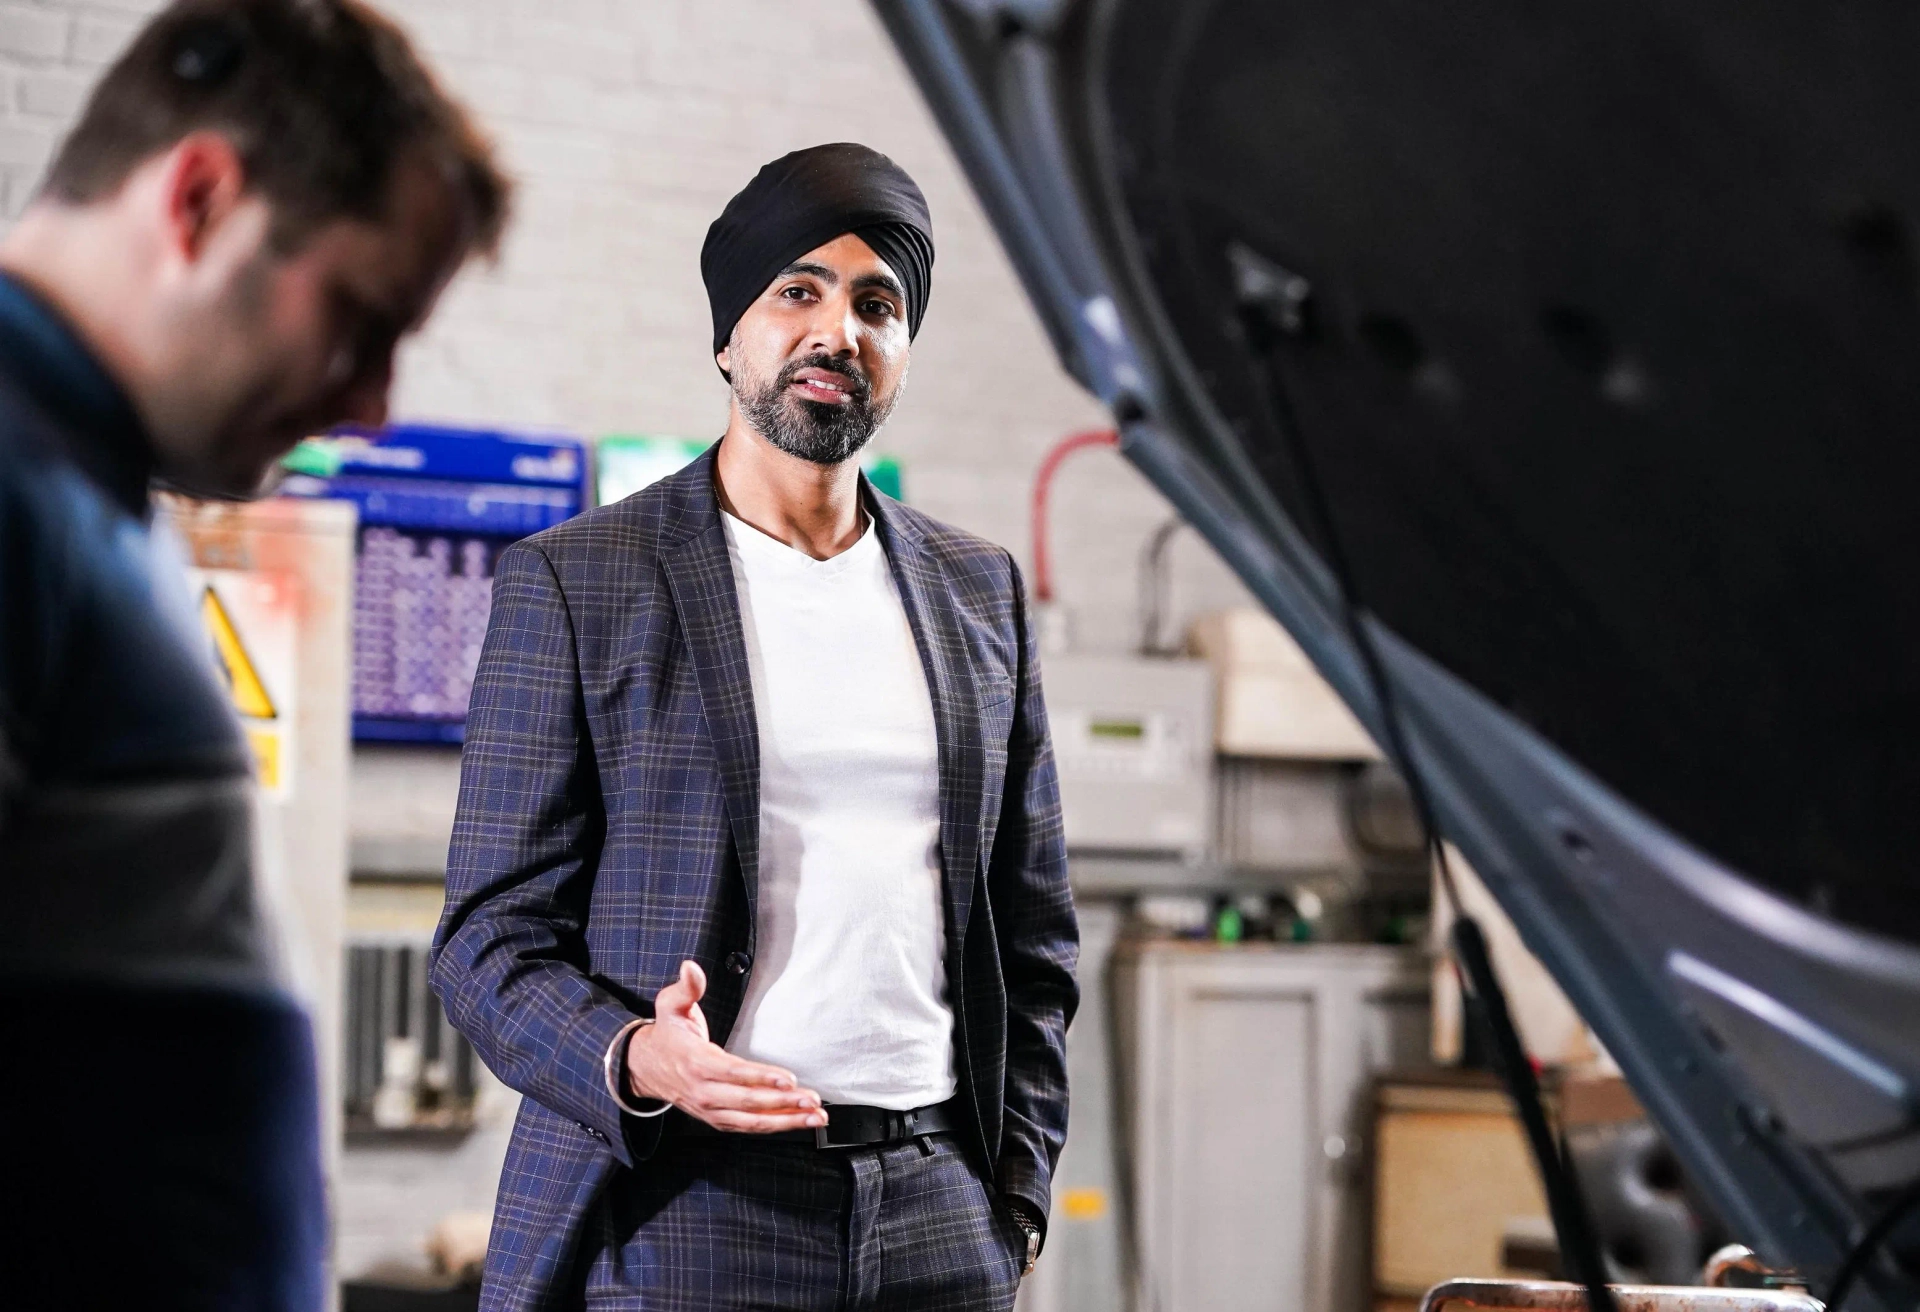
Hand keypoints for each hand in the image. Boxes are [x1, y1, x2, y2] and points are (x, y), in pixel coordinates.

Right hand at [624, 960, 826, 1132]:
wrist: (646, 1068)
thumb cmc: (667, 1035)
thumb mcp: (670, 1006)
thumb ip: (686, 988)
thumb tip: (691, 967)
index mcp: (696, 1063)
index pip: (732, 1072)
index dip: (761, 1077)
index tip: (788, 1079)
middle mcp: (704, 1091)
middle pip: (747, 1101)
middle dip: (783, 1102)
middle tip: (812, 1099)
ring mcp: (711, 1109)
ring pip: (751, 1121)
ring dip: (786, 1121)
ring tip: (814, 1116)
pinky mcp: (718, 1118)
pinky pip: (748, 1126)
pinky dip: (774, 1125)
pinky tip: (797, 1120)